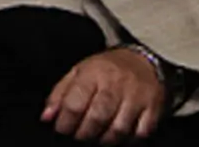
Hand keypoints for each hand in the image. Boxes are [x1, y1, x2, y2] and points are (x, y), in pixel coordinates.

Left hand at [41, 47, 164, 143]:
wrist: (144, 60)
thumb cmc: (107, 69)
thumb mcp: (79, 72)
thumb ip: (60, 93)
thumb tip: (46, 117)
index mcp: (93, 73)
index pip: (75, 103)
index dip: (64, 123)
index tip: (62, 129)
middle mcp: (115, 83)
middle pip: (97, 118)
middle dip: (84, 134)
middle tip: (80, 137)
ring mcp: (136, 96)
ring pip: (118, 129)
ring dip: (105, 140)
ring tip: (98, 137)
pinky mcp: (153, 107)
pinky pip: (140, 133)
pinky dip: (129, 140)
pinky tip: (120, 136)